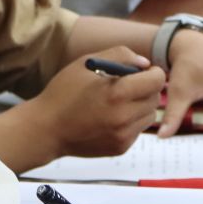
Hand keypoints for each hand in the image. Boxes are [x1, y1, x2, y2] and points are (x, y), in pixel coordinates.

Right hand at [28, 47, 165, 157]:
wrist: (46, 129)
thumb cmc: (64, 92)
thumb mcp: (87, 63)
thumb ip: (120, 55)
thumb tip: (145, 63)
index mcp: (118, 93)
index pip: (157, 80)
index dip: (153, 73)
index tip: (145, 72)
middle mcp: (124, 117)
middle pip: (155, 98)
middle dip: (146, 89)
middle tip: (131, 85)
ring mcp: (123, 136)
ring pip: (149, 116)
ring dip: (140, 106)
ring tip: (118, 102)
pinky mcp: (120, 148)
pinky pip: (137, 130)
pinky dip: (130, 122)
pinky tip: (110, 118)